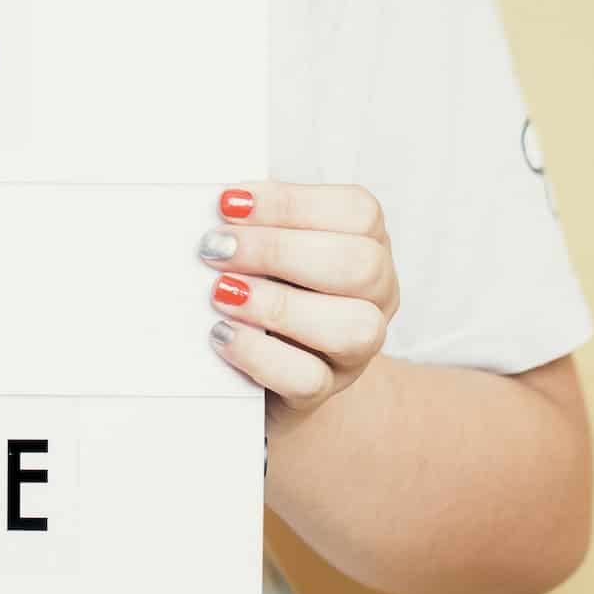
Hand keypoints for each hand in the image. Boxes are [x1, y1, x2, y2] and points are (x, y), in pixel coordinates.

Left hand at [198, 183, 399, 437]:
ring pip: (352, 327)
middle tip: (217, 249)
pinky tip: (222, 335)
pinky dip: (260, 354)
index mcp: (368, 244)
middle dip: (280, 251)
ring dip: (277, 304)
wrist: (260, 373)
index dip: (291, 203)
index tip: (228, 203)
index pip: (357, 212)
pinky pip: (308, 378)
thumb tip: (222, 202)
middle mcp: (376, 295)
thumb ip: (256, 222)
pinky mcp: (325, 391)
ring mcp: (358, 349)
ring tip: (221, 293)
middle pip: (361, 265)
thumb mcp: (267, 249)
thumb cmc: (264, 288)